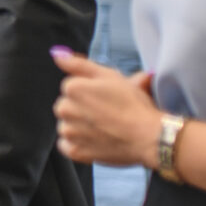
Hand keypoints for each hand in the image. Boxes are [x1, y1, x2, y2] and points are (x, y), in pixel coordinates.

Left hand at [52, 47, 162, 167]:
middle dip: (82, 107)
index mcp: (73, 88)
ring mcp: (69, 132)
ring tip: (103, 127)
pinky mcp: (74, 151)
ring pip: (66, 124)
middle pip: (67, 104)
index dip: (90, 91)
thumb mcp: (110, 75)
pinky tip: (95, 140)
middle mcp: (65, 109)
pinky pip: (66, 145)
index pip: (72, 85)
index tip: (105, 97)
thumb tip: (56, 54)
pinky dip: (77, 143)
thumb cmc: (133, 105)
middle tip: (106, 112)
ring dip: (79, 125)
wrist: (148, 137)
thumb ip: (79, 64)